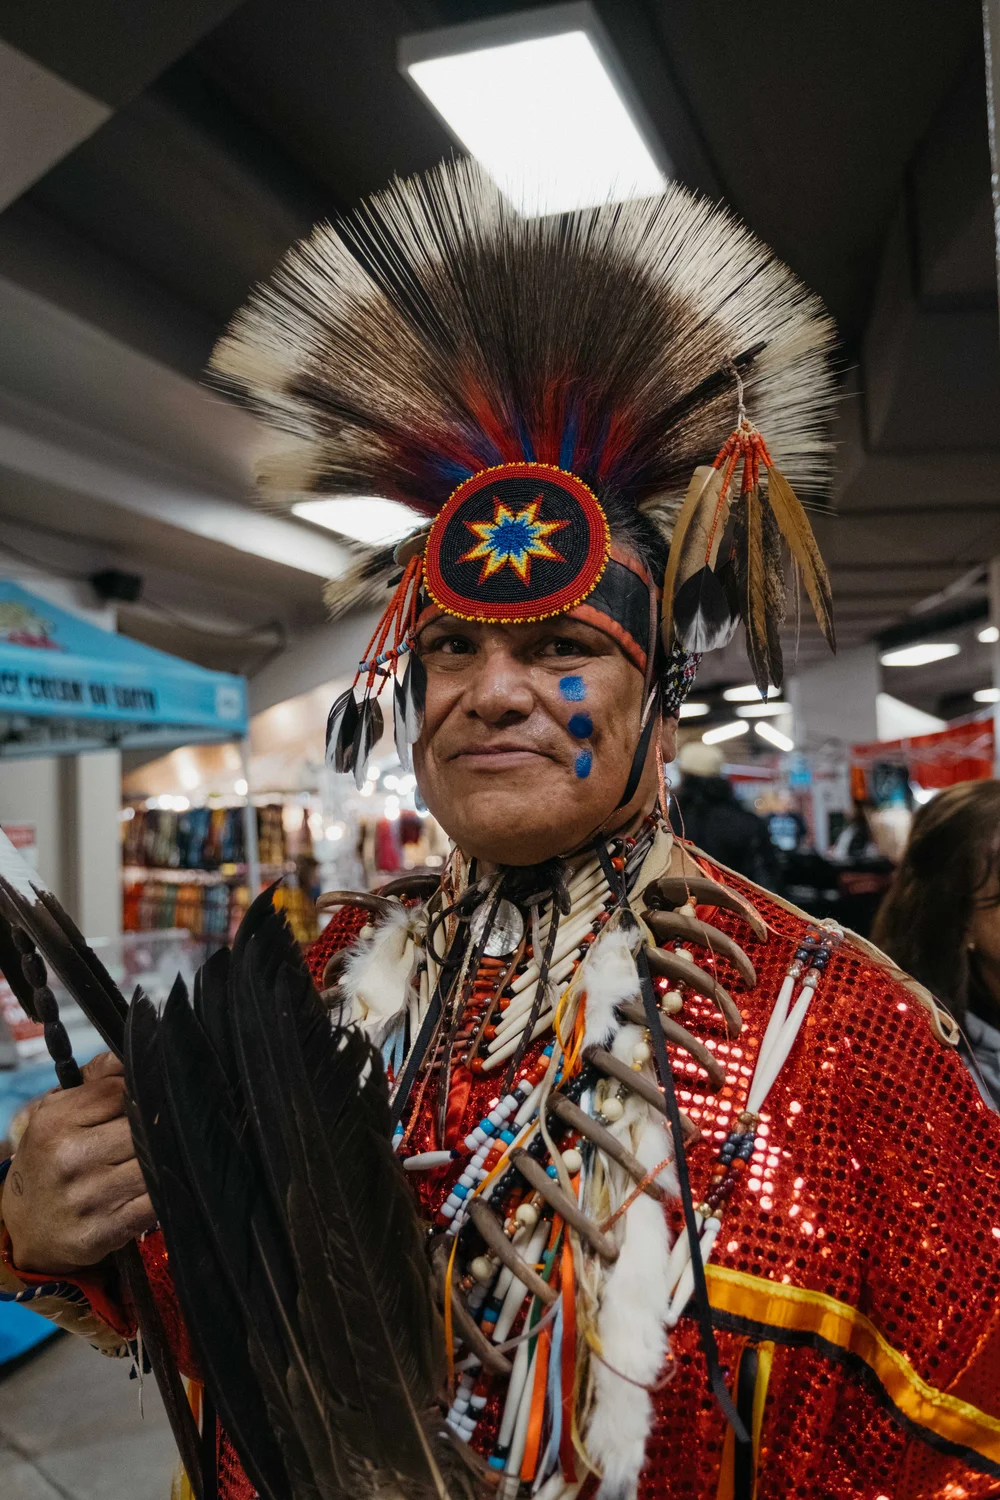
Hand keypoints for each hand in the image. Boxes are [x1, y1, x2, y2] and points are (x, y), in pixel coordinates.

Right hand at [1, 1050, 155, 1275]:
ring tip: (165, 1154)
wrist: (25, 1227)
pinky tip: (161, 1184)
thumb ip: (96, 1078)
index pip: (120, 1090)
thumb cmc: (51, 1159)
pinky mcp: (105, 1231)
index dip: (140, 1092)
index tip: (147, 1099)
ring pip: (152, 1163)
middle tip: (162, 1128)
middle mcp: (70, 1159)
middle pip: (140, 1127)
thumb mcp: (57, 1113)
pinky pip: (155, 1203)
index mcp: (55, 1122)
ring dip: (165, 1158)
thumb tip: (131, 1055)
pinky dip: (164, 1191)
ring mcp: (88, 1198)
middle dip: (155, 1126)